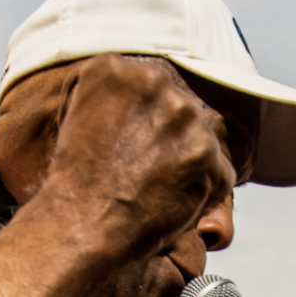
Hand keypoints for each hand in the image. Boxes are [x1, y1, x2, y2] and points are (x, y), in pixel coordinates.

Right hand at [42, 53, 234, 267]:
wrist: (81, 228)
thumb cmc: (76, 185)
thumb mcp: (78, 119)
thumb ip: (117, 100)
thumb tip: (148, 106)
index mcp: (114, 68)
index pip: (149, 88)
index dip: (142, 123)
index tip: (126, 148)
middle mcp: (153, 80)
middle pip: (178, 110)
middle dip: (167, 141)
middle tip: (140, 172)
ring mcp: (184, 115)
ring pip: (201, 138)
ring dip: (186, 165)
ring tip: (152, 189)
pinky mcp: (205, 152)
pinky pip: (220, 171)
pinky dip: (203, 192)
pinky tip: (170, 202)